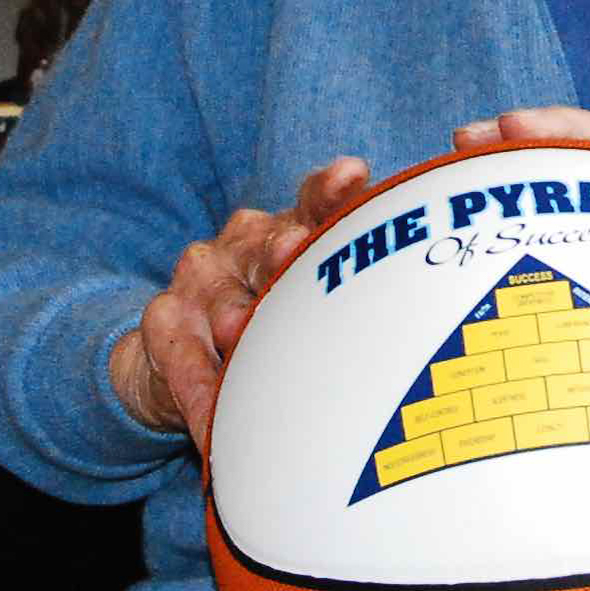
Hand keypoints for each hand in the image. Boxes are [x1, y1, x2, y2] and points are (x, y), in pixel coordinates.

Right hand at [110, 155, 369, 446]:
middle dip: (279, 250)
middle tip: (293, 249)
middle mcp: (242, 245)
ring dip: (233, 315)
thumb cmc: (272, 322)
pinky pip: (183, 359)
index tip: (352, 175)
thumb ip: (355, 287)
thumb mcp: (312, 299)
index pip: (314, 201)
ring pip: (220, 298)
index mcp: (289, 231)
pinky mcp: (164, 324)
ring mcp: (201, 282)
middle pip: (264, 245)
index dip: (331, 188)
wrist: (179, 353)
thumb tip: (424, 292)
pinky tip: (212, 415)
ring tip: (240, 331)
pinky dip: (201, 391)